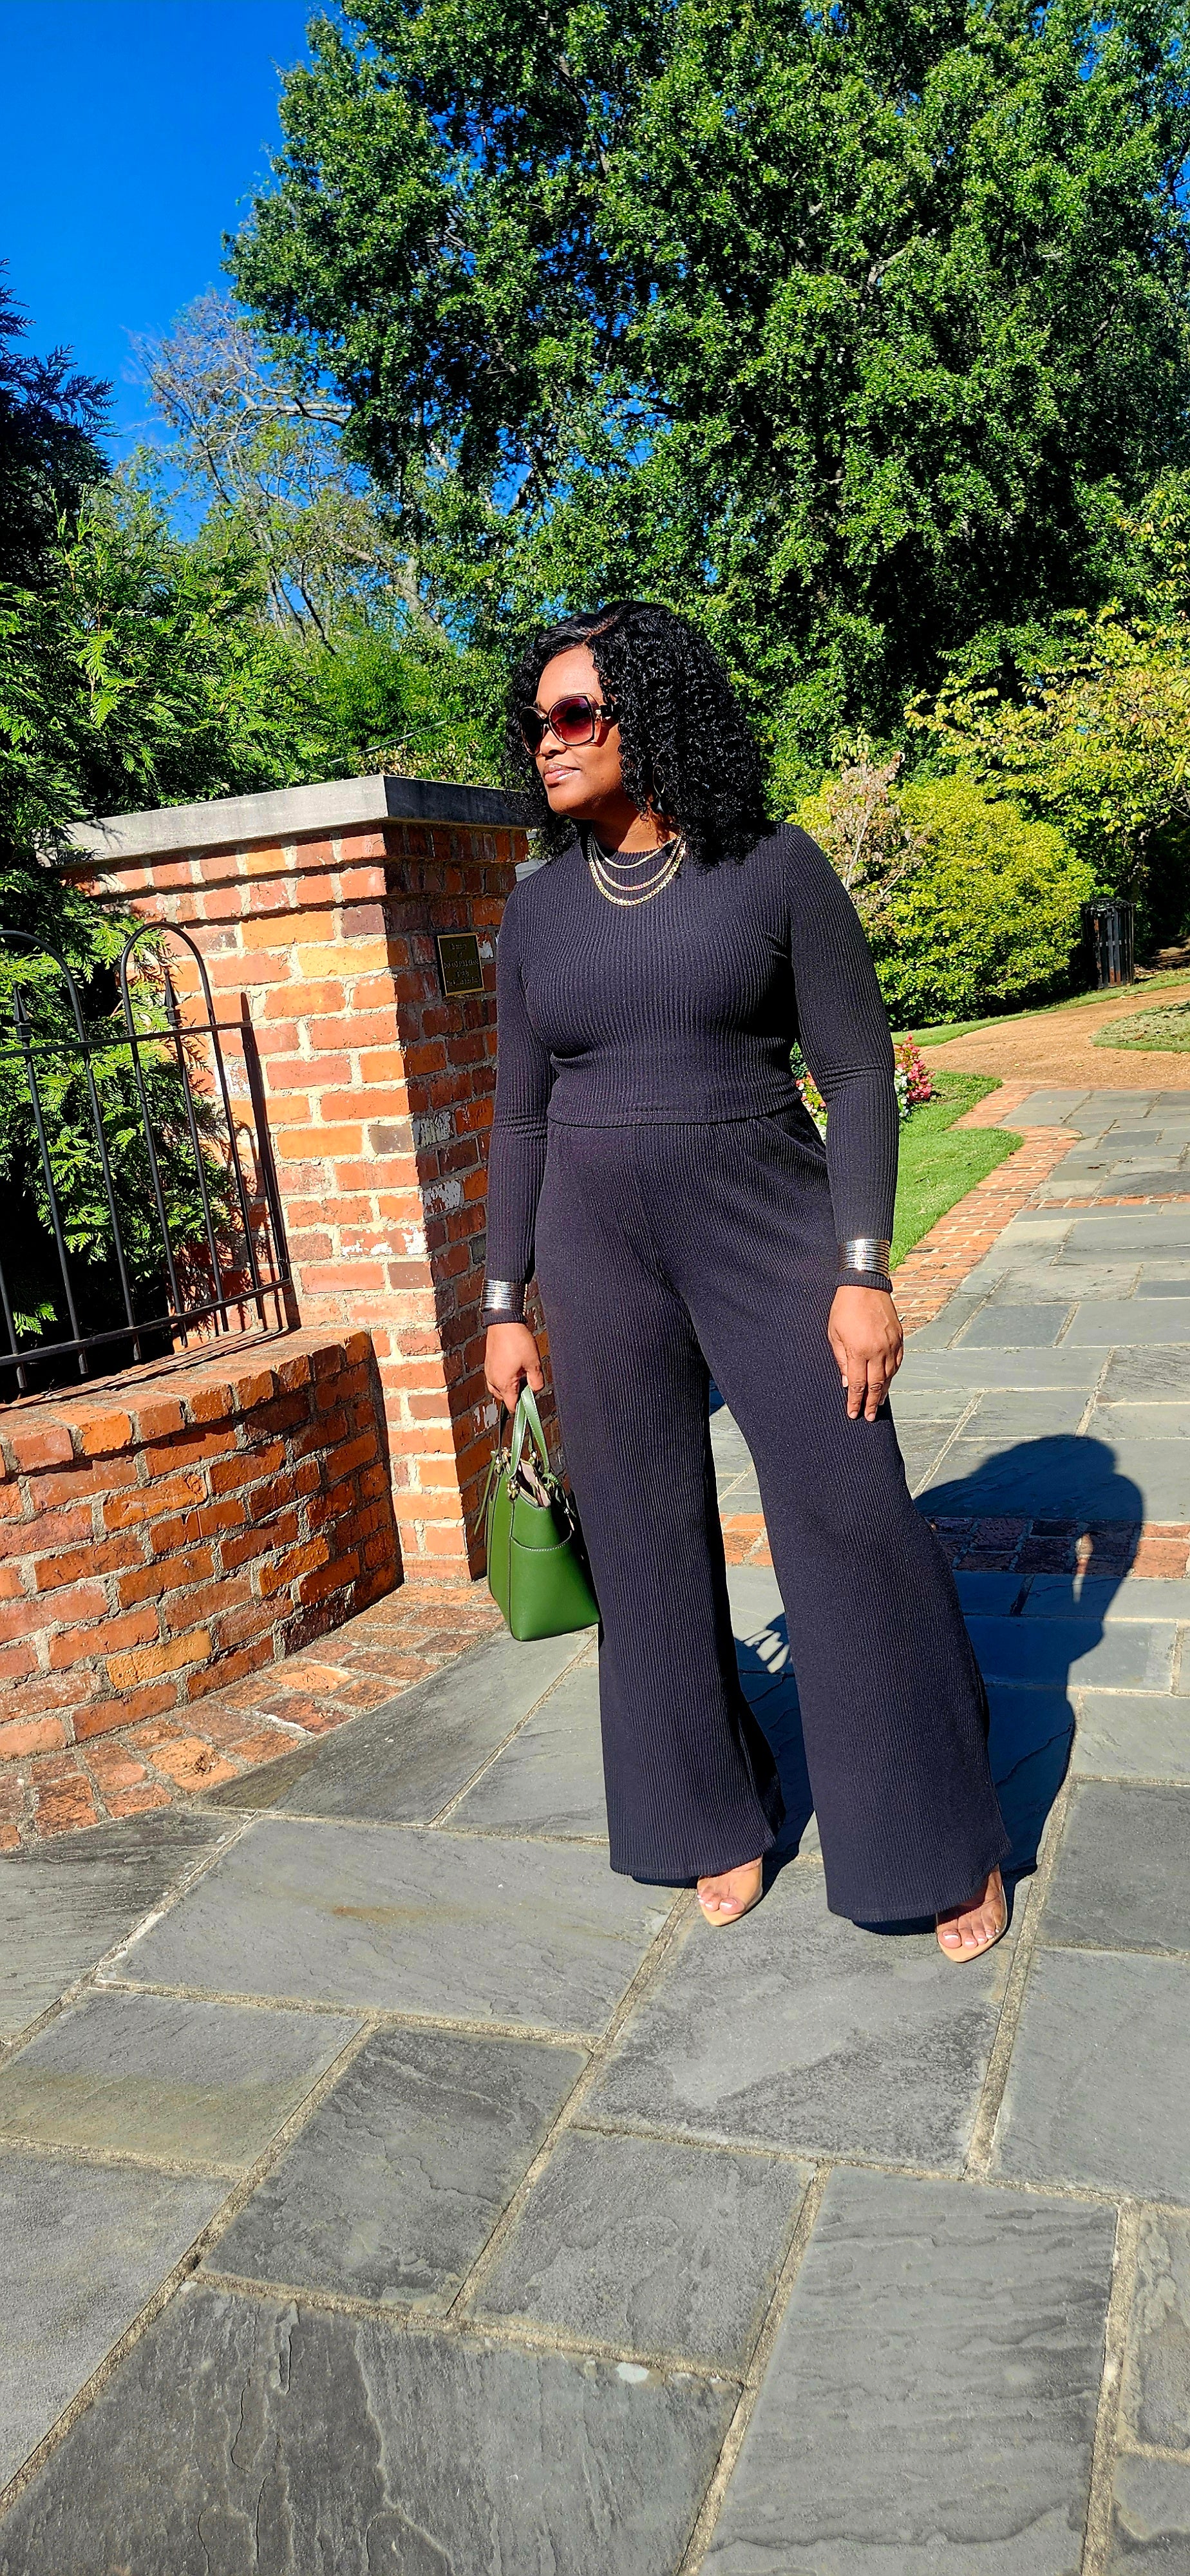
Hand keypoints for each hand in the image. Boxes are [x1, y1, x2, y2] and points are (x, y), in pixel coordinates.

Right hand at [484, 1321, 545, 1412]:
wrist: (503, 1322)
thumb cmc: (517, 1341)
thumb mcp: (533, 1362)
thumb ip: (536, 1380)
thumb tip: (536, 1390)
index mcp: (503, 1384)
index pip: (511, 1406)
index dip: (522, 1407)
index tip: (530, 1403)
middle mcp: (493, 1380)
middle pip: (504, 1398)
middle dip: (516, 1395)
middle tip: (528, 1383)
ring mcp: (489, 1372)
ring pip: (498, 1389)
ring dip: (509, 1387)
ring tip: (520, 1375)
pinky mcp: (488, 1364)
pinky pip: (494, 1378)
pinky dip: (503, 1379)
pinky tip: (513, 1368)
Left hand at [828, 1285, 902, 1421]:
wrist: (864, 1284)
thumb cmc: (844, 1308)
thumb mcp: (834, 1335)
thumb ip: (841, 1360)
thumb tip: (847, 1382)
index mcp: (859, 1351)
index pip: (858, 1384)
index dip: (856, 1401)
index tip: (854, 1414)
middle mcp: (878, 1350)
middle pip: (877, 1384)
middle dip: (872, 1403)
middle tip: (870, 1416)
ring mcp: (891, 1344)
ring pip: (889, 1375)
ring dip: (883, 1390)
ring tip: (879, 1402)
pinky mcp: (899, 1337)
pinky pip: (897, 1362)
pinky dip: (892, 1374)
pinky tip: (887, 1380)